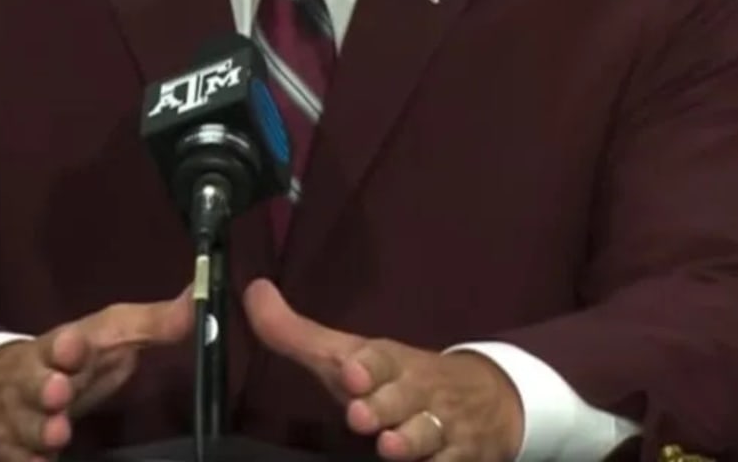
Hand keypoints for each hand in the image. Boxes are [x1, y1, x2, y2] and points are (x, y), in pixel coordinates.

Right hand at [0, 287, 193, 461]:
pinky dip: (27, 461)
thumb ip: (153, 324)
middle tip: (58, 391)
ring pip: (26, 425)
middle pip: (34, 382)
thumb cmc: (71, 360)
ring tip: (58, 433)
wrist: (0, 388)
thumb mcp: (109, 337)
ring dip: (41, 430)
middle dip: (45, 387)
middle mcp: (33, 379)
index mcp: (60, 347)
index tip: (74, 346)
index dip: (67, 347)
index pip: (61, 342)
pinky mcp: (10, 451)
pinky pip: (16, 459)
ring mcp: (18, 416)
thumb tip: (197, 298)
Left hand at [244, 279, 522, 460]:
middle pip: (403, 398)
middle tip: (359, 413)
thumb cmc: (394, 378)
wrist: (484, 398)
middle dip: (383, 405)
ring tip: (389, 445)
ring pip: (429, 434)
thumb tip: (254, 292)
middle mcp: (417, 391)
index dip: (367, 365)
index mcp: (390, 362)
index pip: (380, 358)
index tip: (350, 371)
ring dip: (410, 440)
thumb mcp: (352, 355)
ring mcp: (442, 426)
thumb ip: (297, 334)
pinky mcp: (462, 458)